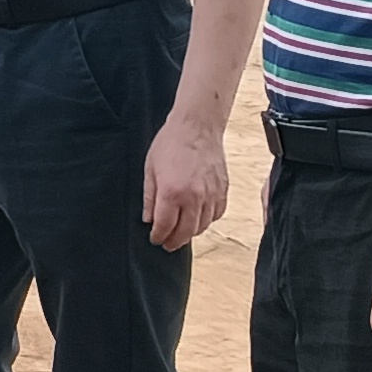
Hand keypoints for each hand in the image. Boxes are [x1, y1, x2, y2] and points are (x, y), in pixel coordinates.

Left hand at [142, 109, 230, 249]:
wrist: (197, 127)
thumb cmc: (170, 144)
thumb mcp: (150, 169)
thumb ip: (149, 198)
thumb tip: (148, 220)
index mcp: (172, 192)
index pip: (165, 226)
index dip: (158, 236)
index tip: (154, 239)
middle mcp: (194, 197)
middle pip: (185, 232)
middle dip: (174, 241)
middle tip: (167, 244)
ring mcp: (211, 195)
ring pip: (202, 226)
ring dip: (191, 233)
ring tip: (181, 233)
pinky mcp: (223, 190)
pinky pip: (216, 214)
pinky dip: (207, 221)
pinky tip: (198, 219)